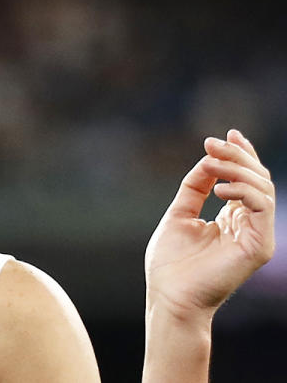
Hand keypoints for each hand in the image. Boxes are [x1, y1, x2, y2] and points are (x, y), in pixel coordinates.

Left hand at [145, 129, 275, 319]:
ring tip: (210, 164)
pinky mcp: (259, 247)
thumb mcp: (179, 215)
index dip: (240, 155)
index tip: (224, 135)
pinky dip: (243, 191)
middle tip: (211, 143)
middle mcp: (249, 225)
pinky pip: (262, 207)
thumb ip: (195, 188)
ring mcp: (257, 236)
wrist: (169, 297)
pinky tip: (219, 190)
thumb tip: (207, 160)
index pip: (246, 180)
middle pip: (257, 178)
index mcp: (233, 218)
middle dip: (236, 155)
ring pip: (262, 187)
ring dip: (236, 168)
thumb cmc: (170, 264)